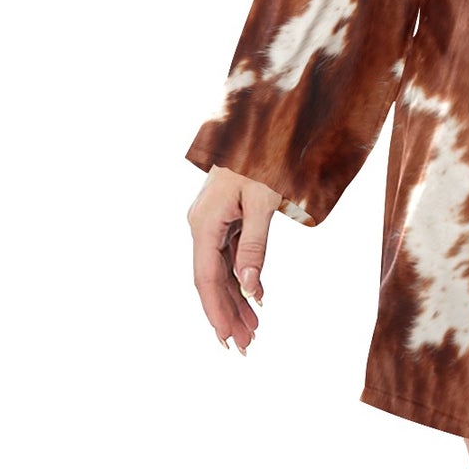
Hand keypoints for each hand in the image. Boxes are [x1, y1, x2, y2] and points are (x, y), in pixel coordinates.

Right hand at [188, 165, 282, 354]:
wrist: (264, 122)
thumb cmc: (265, 157)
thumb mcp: (265, 200)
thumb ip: (256, 244)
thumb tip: (249, 287)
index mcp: (205, 221)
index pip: (206, 278)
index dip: (217, 311)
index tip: (227, 339)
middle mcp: (202, 223)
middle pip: (211, 279)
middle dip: (228, 313)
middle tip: (244, 346)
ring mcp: (213, 220)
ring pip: (221, 269)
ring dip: (236, 299)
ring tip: (252, 330)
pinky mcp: (226, 216)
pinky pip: (230, 254)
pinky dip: (242, 276)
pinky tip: (255, 297)